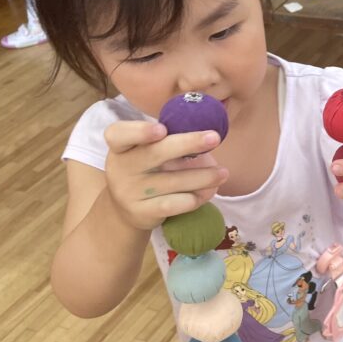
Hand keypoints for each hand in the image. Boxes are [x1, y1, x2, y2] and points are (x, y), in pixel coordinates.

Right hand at [103, 121, 228, 230]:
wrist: (125, 210)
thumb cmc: (143, 170)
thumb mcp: (143, 152)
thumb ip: (165, 141)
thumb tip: (206, 134)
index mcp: (120, 146)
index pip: (119, 134)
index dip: (139, 131)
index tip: (162, 129)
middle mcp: (121, 168)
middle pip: (155, 153)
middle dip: (188, 144)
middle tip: (214, 138)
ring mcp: (130, 192)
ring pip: (173, 181)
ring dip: (203, 176)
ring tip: (223, 173)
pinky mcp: (143, 212)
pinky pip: (174, 204)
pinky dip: (195, 197)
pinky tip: (208, 192)